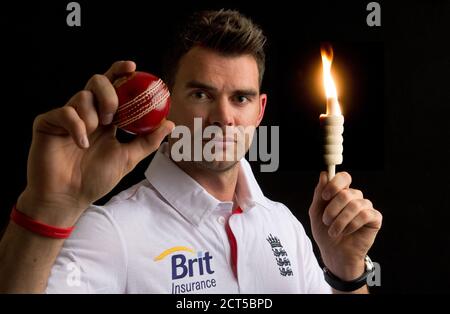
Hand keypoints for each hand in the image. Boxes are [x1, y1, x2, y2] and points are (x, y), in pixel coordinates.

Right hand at [17, 61, 173, 225]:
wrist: (70, 198)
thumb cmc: (96, 179)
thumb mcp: (128, 158)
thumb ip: (147, 141)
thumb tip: (169, 124)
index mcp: (105, 118)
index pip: (113, 88)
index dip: (120, 73)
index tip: (133, 67)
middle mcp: (87, 113)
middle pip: (96, 82)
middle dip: (108, 92)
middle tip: (113, 115)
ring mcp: (67, 117)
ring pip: (81, 96)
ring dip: (93, 114)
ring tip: (94, 134)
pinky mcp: (48, 124)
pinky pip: (63, 112)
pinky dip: (76, 126)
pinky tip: (81, 143)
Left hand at [309, 172, 381, 280]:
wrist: (334, 253)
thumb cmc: (325, 232)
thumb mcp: (316, 212)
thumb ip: (319, 194)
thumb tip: (324, 174)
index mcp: (341, 193)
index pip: (344, 177)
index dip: (335, 184)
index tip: (325, 196)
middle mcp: (355, 197)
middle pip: (347, 193)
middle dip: (332, 209)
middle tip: (326, 221)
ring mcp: (366, 207)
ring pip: (355, 205)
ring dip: (340, 220)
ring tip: (333, 231)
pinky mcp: (375, 218)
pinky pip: (365, 215)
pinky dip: (352, 225)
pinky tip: (347, 232)